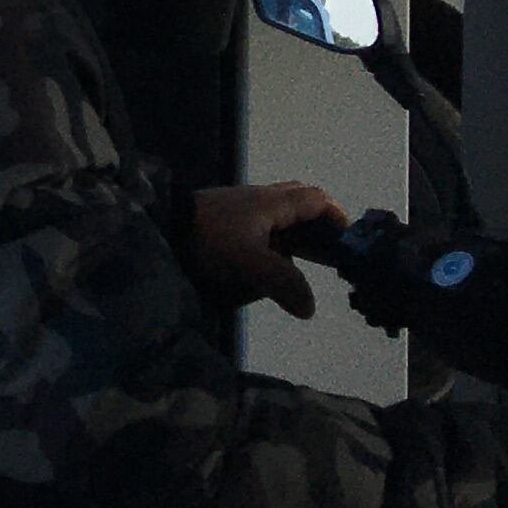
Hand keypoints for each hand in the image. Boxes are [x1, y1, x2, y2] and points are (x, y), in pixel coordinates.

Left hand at [191, 181, 348, 317]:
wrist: (159, 227)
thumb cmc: (207, 236)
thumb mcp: (247, 259)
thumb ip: (282, 282)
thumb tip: (309, 308)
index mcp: (271, 202)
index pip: (317, 199)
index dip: (337, 218)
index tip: (348, 246)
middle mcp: (260, 201)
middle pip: (301, 207)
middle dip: (319, 231)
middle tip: (331, 261)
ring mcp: (242, 212)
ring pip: (280, 221)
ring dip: (295, 242)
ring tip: (302, 272)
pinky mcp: (226, 225)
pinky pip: (261, 232)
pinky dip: (274, 247)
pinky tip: (271, 271)